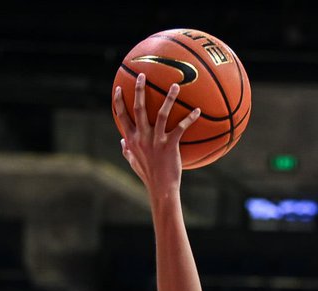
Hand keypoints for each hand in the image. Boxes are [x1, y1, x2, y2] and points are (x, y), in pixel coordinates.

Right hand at [114, 73, 201, 196]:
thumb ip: (127, 151)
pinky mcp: (170, 144)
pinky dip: (190, 118)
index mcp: (131, 139)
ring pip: (162, 113)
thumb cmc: (148, 176)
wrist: (161, 188)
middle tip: (142, 75)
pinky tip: (198, 110)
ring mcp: (156, 140)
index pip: (122, 116)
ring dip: (169, 97)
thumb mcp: (133, 163)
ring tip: (175, 85)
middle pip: (139, 108)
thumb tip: (122, 141)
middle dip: (140, 89)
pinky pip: (181, 127)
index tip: (120, 87)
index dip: (119, 101)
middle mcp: (142, 136)